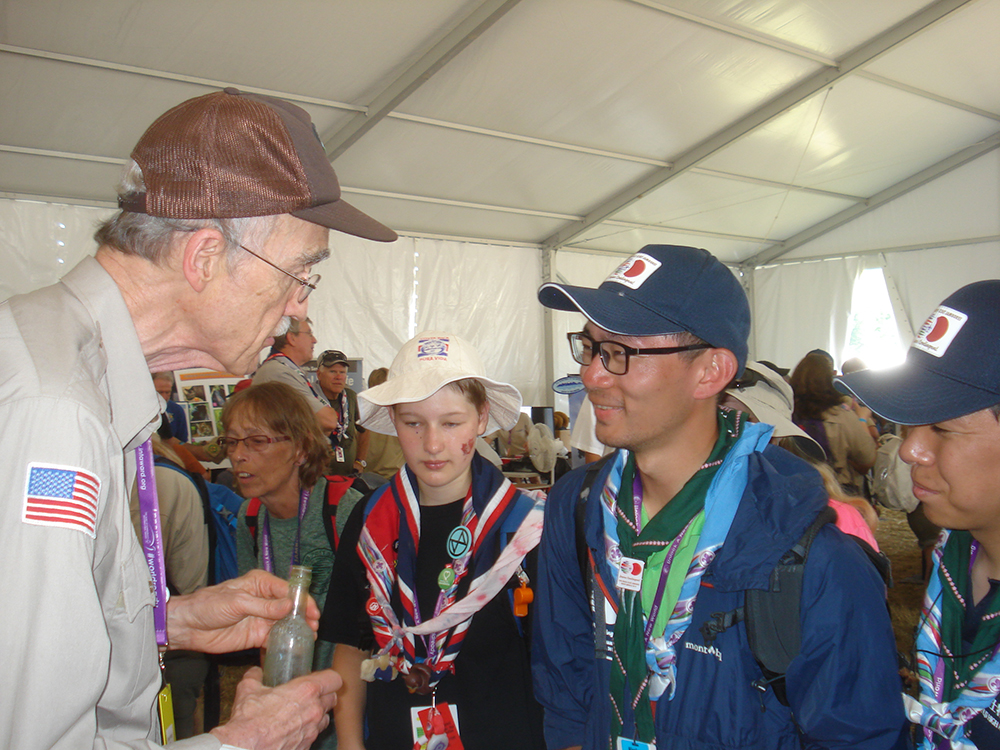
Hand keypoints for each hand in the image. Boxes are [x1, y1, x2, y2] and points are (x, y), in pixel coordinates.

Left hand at [167, 570, 320, 652]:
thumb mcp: (237, 602)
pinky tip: (295, 647)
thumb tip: (288, 606)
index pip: (287, 590)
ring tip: (310, 637)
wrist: (188, 626)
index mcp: (260, 584)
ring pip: (285, 623)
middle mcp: (264, 599)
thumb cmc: (209, 606)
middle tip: (314, 627)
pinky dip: (285, 642)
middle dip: (303, 615)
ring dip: (297, 629)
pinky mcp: (256, 635)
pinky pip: (274, 638)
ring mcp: (261, 618)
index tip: (312, 611)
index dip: (301, 600)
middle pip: (290, 607)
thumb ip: (264, 606)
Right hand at [210, 666, 341, 749]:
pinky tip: (292, 730)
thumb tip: (255, 672)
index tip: (321, 678)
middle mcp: (314, 711)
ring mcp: (312, 731)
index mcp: (306, 691)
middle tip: (310, 695)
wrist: (244, 749)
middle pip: (333, 699)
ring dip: (318, 715)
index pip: (334, 679)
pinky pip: (313, 736)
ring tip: (301, 713)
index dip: (329, 678)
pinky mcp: (306, 747)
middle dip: (324, 696)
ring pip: (325, 719)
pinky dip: (306, 732)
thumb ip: (255, 676)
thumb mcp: (248, 690)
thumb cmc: (249, 721)